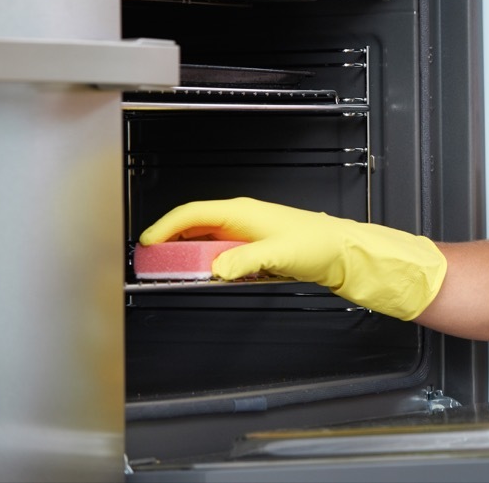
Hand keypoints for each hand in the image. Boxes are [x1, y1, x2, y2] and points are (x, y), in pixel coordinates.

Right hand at [139, 197, 446, 319]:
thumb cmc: (318, 243)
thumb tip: (217, 269)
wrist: (343, 251)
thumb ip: (245, 261)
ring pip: (206, 241)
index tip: (145, 242)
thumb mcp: (279, 254)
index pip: (192, 213)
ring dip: (187, 254)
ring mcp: (247, 233)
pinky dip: (207, 264)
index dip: (165, 226)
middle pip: (194, 226)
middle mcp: (241, 219)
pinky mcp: (254, 249)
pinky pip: (221, 254)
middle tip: (151, 262)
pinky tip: (206, 276)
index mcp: (242, 212)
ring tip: (171, 271)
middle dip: (170, 241)